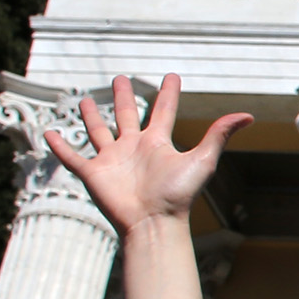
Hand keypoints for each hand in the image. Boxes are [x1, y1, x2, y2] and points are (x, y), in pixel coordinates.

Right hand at [44, 76, 248, 240]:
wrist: (154, 222)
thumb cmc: (178, 195)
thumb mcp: (202, 159)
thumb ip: (219, 135)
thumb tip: (248, 115)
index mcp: (157, 142)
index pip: (163, 110)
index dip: (168, 93)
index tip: (172, 76)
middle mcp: (133, 147)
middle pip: (126, 115)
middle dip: (124, 97)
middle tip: (121, 78)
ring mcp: (112, 160)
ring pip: (98, 132)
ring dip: (91, 116)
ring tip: (84, 99)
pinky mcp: (93, 174)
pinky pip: (72, 157)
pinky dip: (59, 146)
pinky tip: (50, 133)